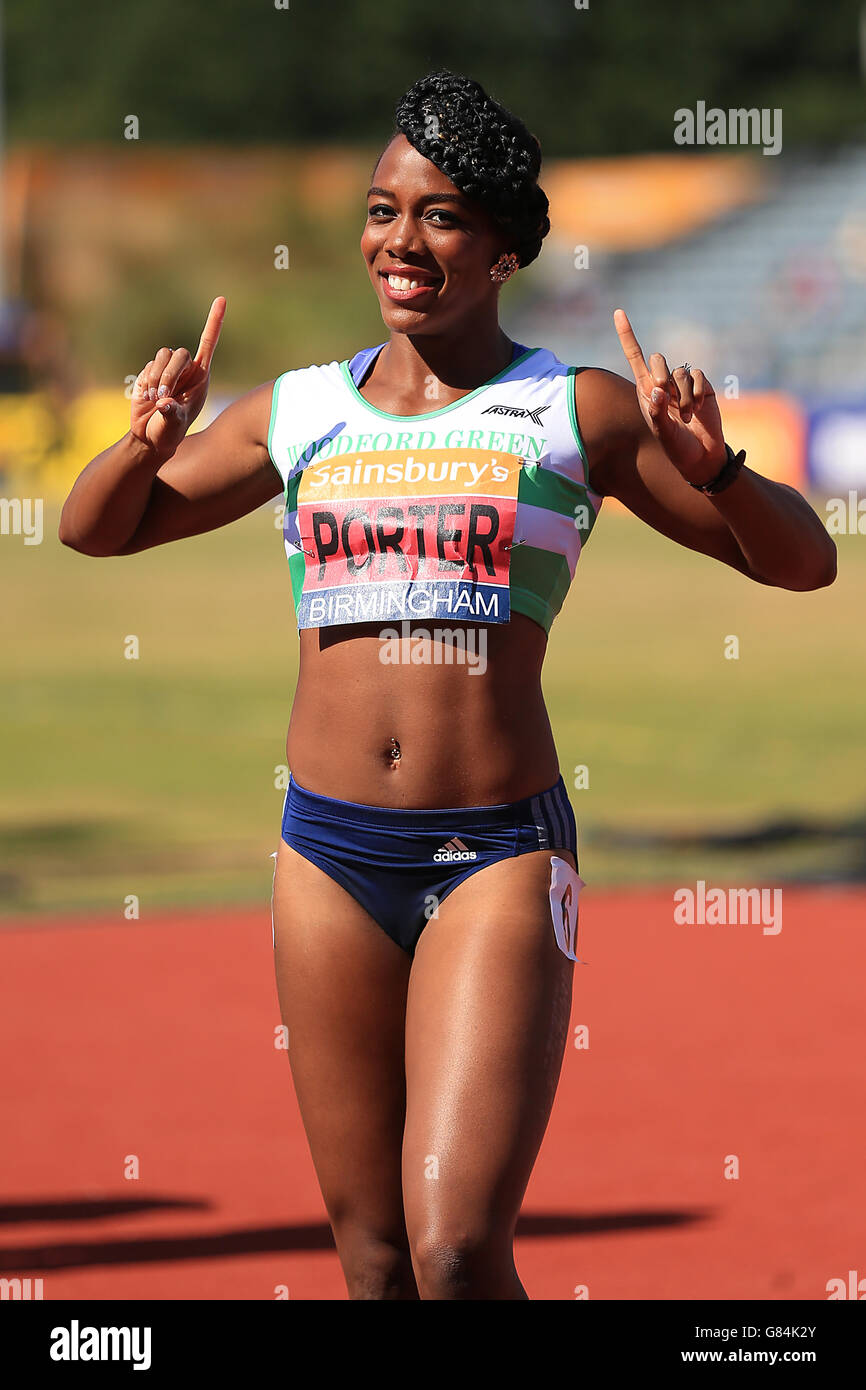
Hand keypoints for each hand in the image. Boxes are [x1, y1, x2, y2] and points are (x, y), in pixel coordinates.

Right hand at [130, 296, 225, 459]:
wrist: (150, 436)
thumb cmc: (169, 433)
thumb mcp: (173, 428)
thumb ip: (171, 415)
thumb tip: (164, 403)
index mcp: (201, 378)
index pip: (209, 344)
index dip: (214, 322)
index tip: (221, 299)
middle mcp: (186, 369)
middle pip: (180, 354)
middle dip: (170, 374)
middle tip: (164, 395)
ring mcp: (167, 369)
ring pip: (163, 356)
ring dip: (158, 377)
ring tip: (157, 398)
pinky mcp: (150, 371)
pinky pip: (149, 365)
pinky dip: (148, 380)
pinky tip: (149, 397)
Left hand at [614, 308, 725, 482]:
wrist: (702, 456)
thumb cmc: (676, 447)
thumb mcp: (661, 433)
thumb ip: (656, 413)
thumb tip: (657, 390)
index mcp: (646, 391)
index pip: (635, 357)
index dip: (628, 335)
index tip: (618, 312)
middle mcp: (663, 383)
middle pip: (657, 358)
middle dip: (660, 374)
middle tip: (664, 394)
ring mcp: (683, 384)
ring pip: (680, 372)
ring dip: (682, 398)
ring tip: (685, 417)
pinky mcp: (702, 385)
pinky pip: (698, 377)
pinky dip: (696, 395)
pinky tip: (697, 411)